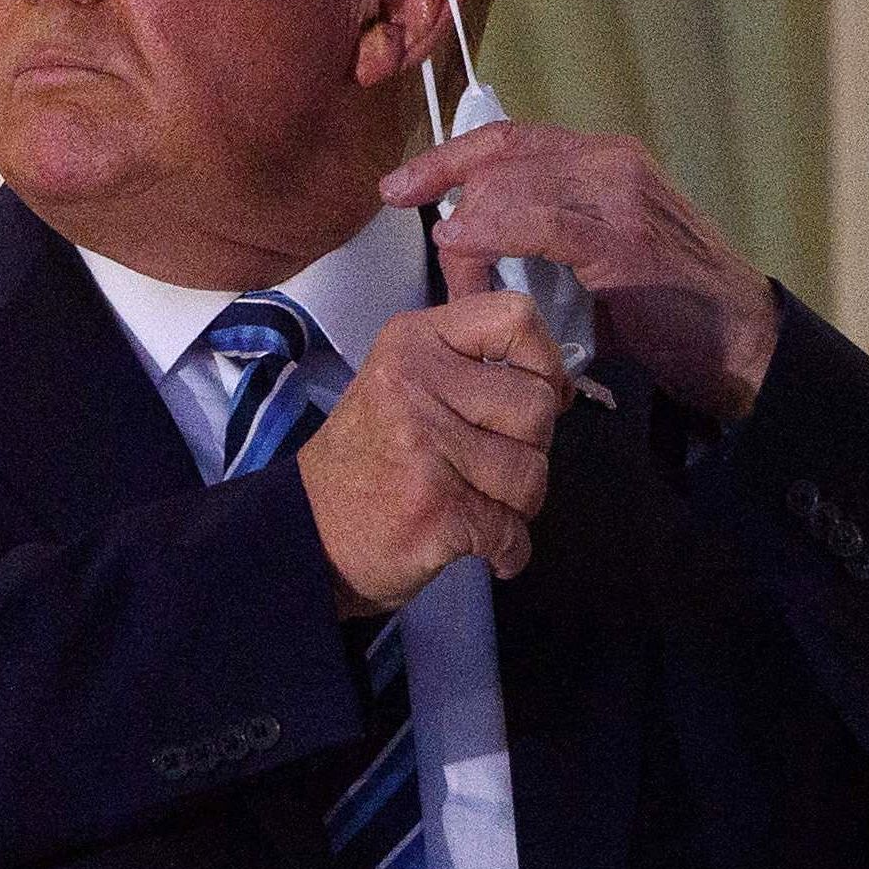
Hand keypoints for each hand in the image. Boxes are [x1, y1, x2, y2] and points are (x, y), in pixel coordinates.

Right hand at [294, 290, 569, 613]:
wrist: (309, 533)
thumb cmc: (369, 457)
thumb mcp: (402, 381)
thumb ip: (470, 368)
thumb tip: (559, 386)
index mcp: (413, 342)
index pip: (515, 318)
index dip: (545, 362)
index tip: (537, 395)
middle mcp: (414, 385)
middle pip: (536, 406)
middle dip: (532, 449)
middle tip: (491, 469)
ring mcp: (424, 448)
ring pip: (531, 473)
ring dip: (520, 505)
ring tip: (482, 507)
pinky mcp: (436, 510)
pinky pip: (512, 530)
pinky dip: (509, 550)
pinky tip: (486, 548)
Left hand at [381, 122, 779, 422]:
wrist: (735, 342)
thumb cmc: (661, 309)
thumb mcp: (592, 259)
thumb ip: (542, 238)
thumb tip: (474, 243)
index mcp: (604, 160)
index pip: (511, 138)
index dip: (450, 155)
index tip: (402, 183)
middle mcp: (612, 163)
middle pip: (504, 152)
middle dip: (445, 179)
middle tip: (404, 207)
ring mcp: (621, 197)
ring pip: (516, 183)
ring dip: (470, 228)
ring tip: (451, 268)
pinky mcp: (625, 241)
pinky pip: (544, 223)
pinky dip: (496, 230)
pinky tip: (463, 242)